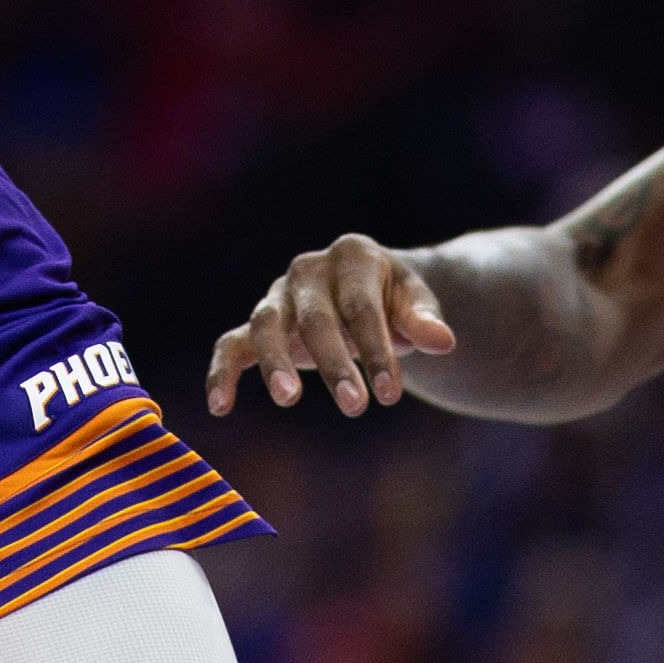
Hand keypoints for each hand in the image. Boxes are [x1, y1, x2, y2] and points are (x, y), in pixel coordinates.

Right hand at [206, 235, 458, 417]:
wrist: (369, 293)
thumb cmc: (394, 301)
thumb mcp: (415, 303)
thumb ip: (425, 320)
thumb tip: (444, 342)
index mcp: (352, 255)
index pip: (361, 307)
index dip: (376, 350)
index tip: (390, 395)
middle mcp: (308, 270)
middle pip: (316, 318)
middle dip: (334, 363)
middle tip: (355, 406)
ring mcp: (278, 296)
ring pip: (266, 325)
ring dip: (276, 363)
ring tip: (288, 399)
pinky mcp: (257, 325)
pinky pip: (232, 345)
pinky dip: (221, 372)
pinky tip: (219, 407)